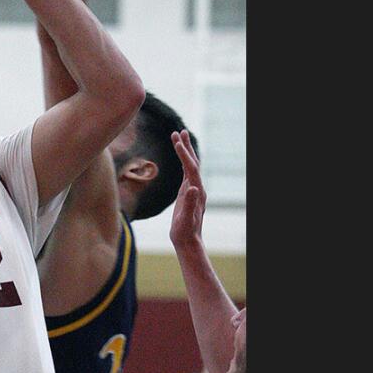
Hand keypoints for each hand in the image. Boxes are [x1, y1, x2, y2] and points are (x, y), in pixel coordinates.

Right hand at [169, 130, 205, 249]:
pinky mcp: (188, 193)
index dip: (184, 154)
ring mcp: (193, 189)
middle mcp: (197, 188)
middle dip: (186, 147)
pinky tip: (180, 158)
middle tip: (179, 131)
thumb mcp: (185, 219)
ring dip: (185, 151)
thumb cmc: (185, 231)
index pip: (190, 168)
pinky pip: (186, 173)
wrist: (188, 241)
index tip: (176, 141)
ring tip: (179, 137)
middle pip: (193, 162)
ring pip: (190, 166)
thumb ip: (189, 203)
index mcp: (197, 192)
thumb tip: (192, 188)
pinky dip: (183, 162)